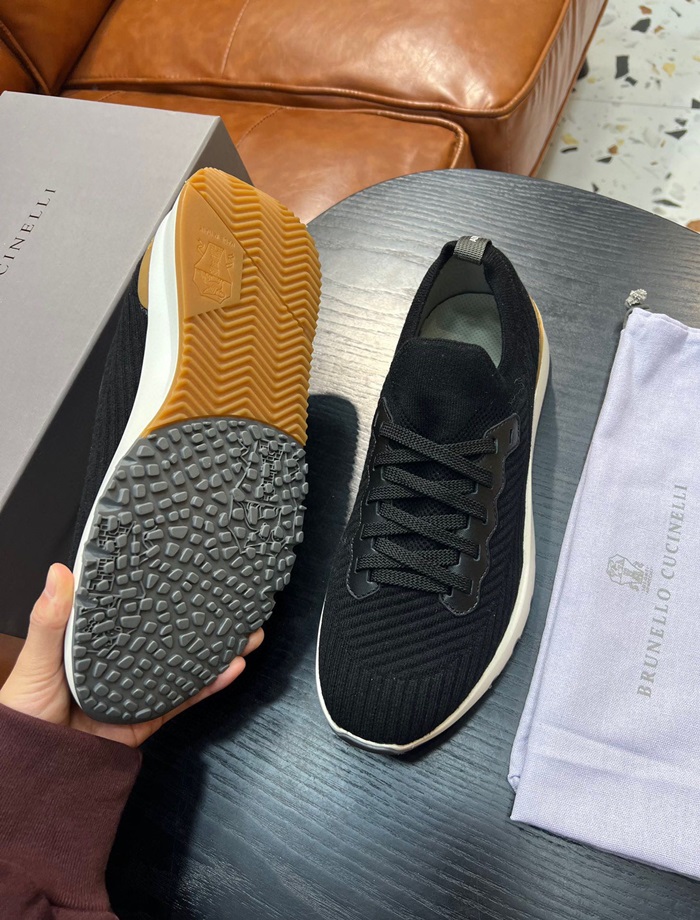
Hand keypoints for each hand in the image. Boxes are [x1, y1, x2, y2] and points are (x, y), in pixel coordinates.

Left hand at [0, 563, 261, 746]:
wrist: (29, 771)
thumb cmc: (22, 712)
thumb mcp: (36, 660)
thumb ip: (49, 621)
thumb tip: (59, 573)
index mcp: (98, 640)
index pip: (136, 607)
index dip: (164, 590)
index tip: (191, 568)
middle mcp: (124, 661)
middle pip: (171, 634)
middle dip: (204, 618)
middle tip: (234, 599)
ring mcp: (140, 688)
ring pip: (187, 664)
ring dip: (218, 649)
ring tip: (246, 633)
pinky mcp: (149, 718)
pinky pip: (184, 700)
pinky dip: (210, 687)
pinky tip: (231, 669)